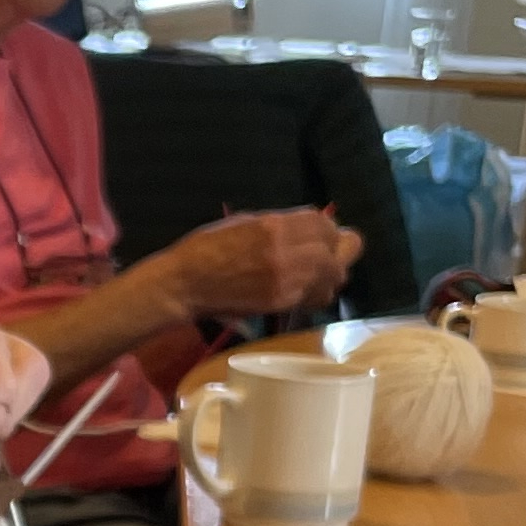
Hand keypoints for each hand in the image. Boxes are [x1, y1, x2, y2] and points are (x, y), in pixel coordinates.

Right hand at [159, 209, 363, 318]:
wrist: (185, 283)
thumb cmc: (208, 247)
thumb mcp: (246, 222)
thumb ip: (282, 225)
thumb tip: (309, 230)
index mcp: (276, 226)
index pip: (326, 225)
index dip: (328, 230)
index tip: (322, 235)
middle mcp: (287, 253)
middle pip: (340, 253)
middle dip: (337, 252)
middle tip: (327, 255)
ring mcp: (286, 281)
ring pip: (334, 279)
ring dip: (329, 275)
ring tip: (316, 274)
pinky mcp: (281, 303)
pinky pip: (315, 298)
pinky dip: (316, 293)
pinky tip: (303, 290)